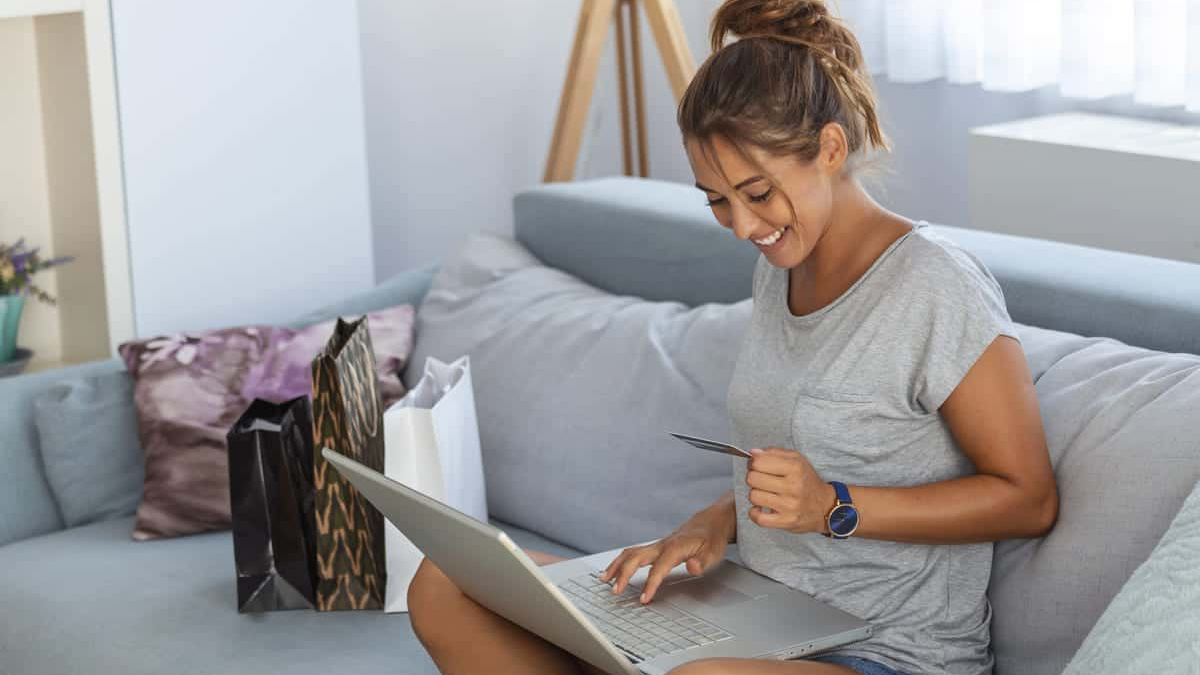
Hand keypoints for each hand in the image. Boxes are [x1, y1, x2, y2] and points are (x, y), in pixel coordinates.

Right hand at [598, 511, 730, 604]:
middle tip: (615, 591)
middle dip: (623, 574)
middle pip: (636, 557)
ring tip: (604, 580)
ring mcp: (656, 545)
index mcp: (675, 548)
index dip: (650, 584)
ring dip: (616, 566)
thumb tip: (692, 567)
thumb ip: (702, 562)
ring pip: (630, 553)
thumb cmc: (711, 539)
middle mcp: (662, 545)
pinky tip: (614, 571)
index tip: (643, 599)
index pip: (658, 568)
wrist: (710, 523)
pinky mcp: (654, 548)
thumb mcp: (714, 553)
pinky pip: (633, 553)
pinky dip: (620, 562)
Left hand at [746, 447, 834, 534]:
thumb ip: (774, 453)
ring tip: (765, 494)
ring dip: (756, 495)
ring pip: (753, 496)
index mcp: (795, 467)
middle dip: (754, 478)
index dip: (753, 463)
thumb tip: (752, 453)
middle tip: (762, 481)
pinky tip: (761, 508)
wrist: (825, 507)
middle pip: (752, 479)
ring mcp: (789, 505)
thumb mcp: (797, 460)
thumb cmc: (807, 482)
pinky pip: (758, 518)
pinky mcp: (786, 521)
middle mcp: (793, 486)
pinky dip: (755, 513)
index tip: (758, 467)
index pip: (758, 462)